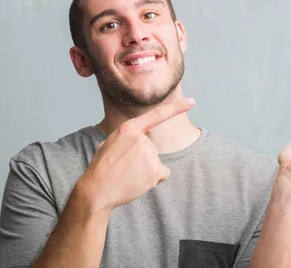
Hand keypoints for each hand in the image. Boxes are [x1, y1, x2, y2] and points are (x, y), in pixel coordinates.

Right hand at [79, 98, 195, 211]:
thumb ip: (127, 138)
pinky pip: (163, 173)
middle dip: (142, 157)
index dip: (176, 108)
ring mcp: (150, 154)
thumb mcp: (110, 143)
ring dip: (147, 169)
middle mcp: (142, 139)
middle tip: (125, 167)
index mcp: (129, 129)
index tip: (191, 102)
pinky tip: (139, 182)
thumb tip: (136, 142)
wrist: (98, 189)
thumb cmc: (102, 167)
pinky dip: (154, 179)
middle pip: (152, 147)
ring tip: (129, 175)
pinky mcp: (155, 170)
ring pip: (156, 161)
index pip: (157, 115)